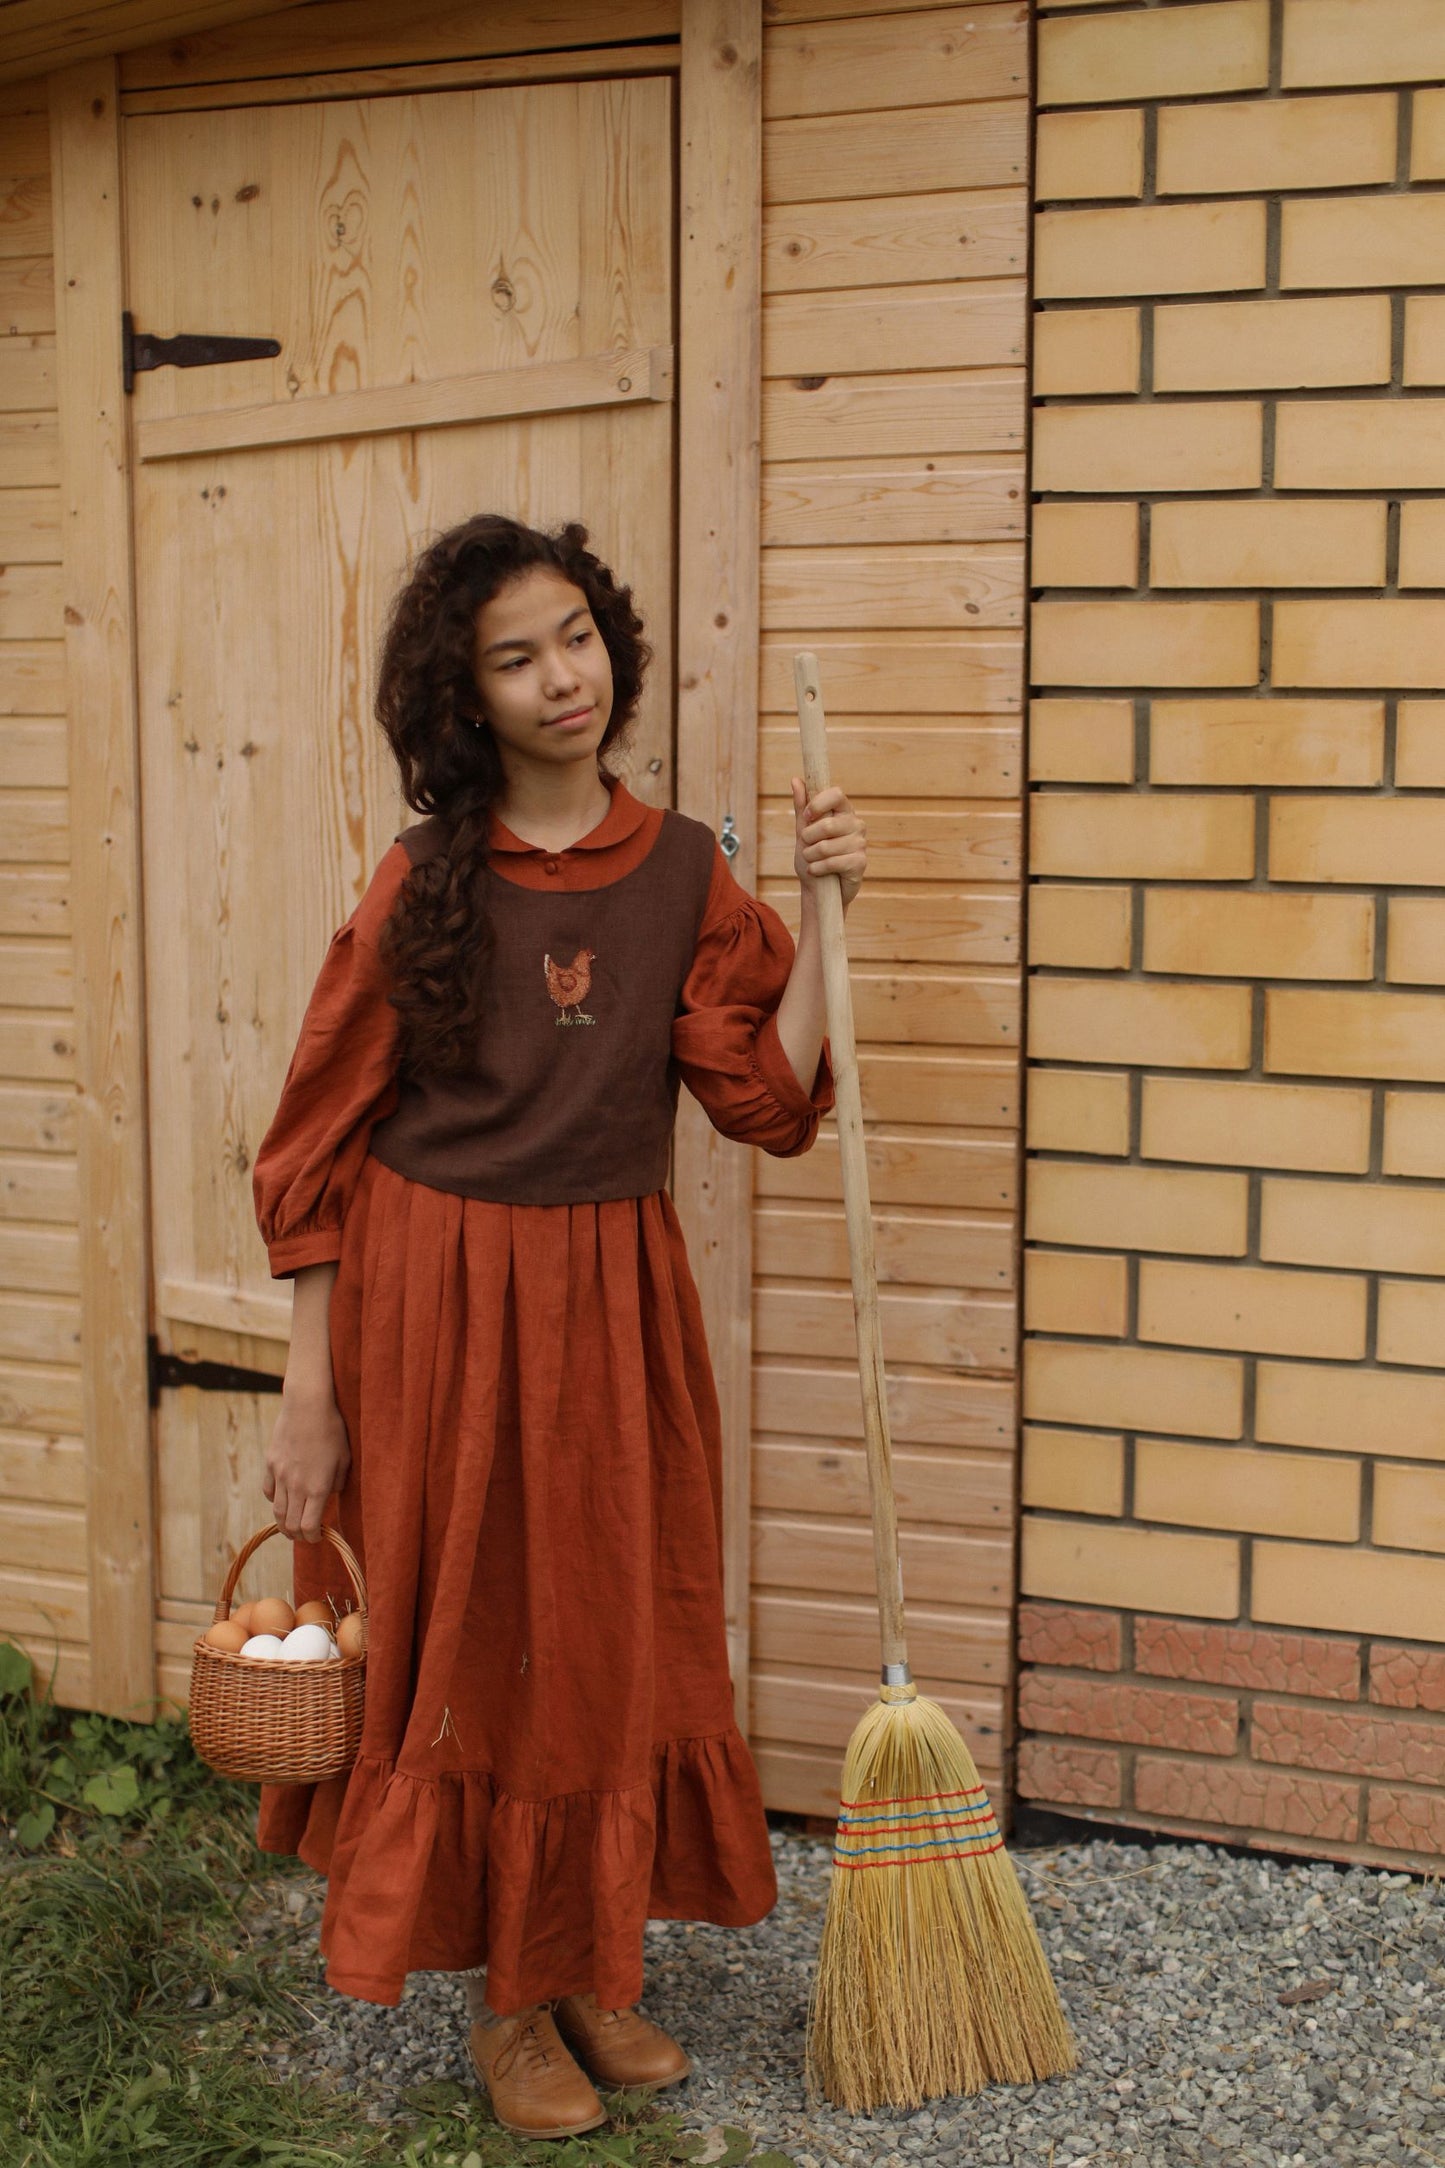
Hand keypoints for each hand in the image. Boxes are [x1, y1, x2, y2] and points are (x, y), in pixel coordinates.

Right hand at [263, 1387, 350, 1541]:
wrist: (308, 1406)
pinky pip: (268, 1491)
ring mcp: (280, 1475)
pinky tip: (282, 1499)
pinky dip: (275, 1500)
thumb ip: (336, 1483)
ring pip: (277, 1511)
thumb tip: (328, 1494)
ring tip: (290, 1526)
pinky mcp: (270, 1464)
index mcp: (317, 1488)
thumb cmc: (333, 1430)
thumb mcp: (345, 1459)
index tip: (317, 1537)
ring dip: (284, 1523)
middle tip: (304, 1535)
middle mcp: (296, 1486)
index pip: (309, 1526)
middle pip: (290, 1524)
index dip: (312, 1537)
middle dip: (298, 1535)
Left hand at [791, 779, 866, 908]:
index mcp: (843, 811)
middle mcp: (856, 824)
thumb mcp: (803, 829)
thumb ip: (802, 806)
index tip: (807, 817)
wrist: (818, 888)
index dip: (818, 804)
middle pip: (827, 824)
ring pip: (826, 846)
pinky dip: (817, 868)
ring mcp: (860, 843)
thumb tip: (796, 779)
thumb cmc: (812, 856)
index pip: (836, 794)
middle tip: (806, 846)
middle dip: (808, 838)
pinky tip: (816, 870)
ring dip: (810, 856)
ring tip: (811, 860)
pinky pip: (832, 862)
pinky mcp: (860, 863)